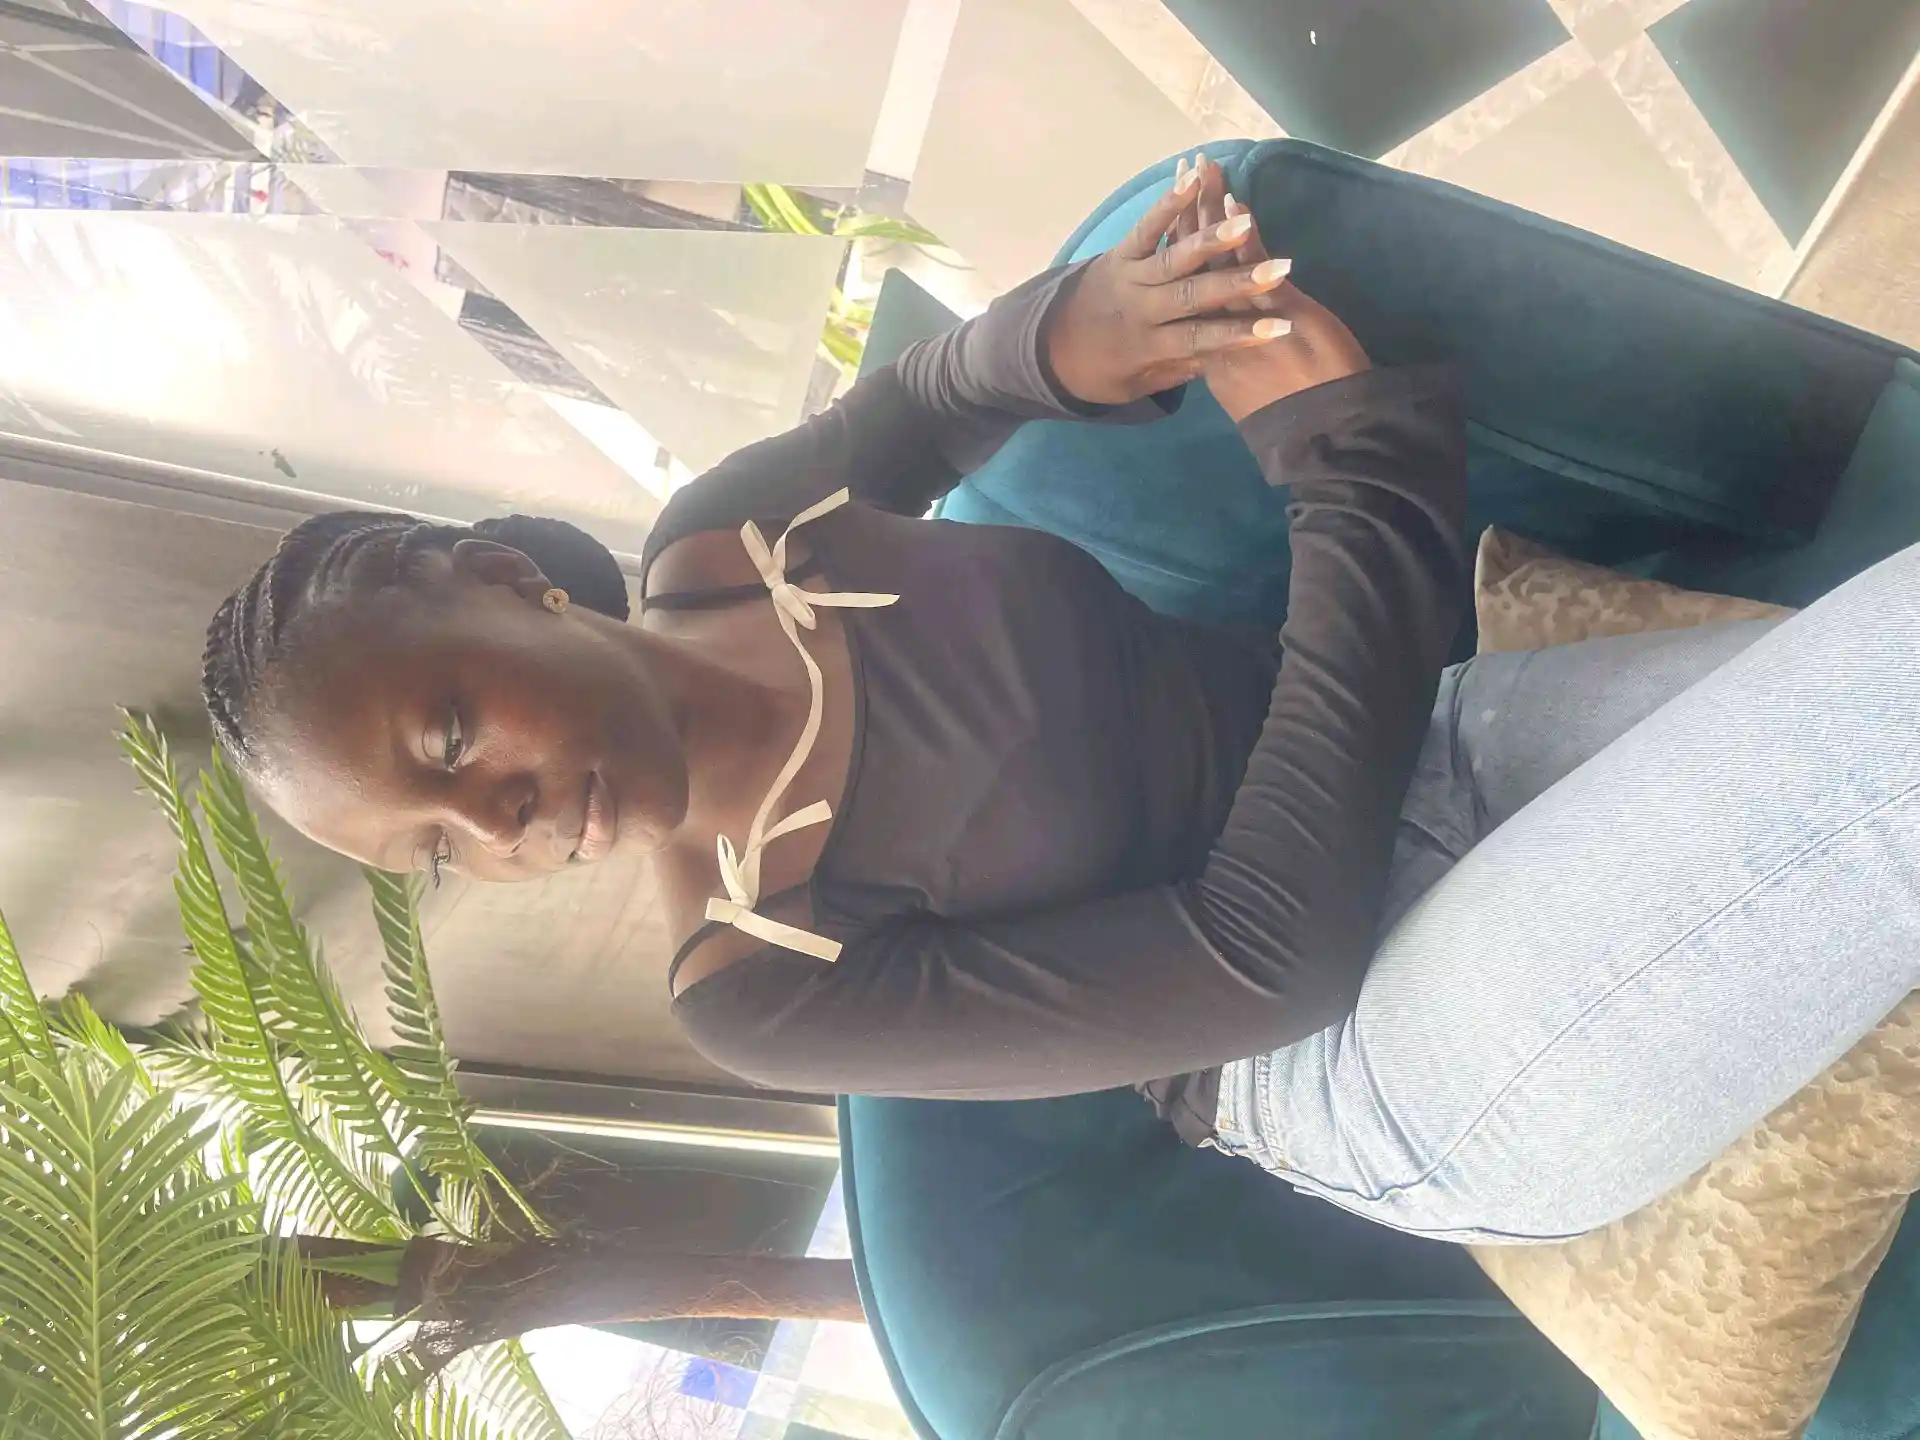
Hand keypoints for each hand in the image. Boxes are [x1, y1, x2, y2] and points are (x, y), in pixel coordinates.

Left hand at [1044, 160, 1297, 406]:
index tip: (1280, 330)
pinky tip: (1191, 178)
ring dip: (1210, 238)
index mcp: (1147, 346)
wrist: (1042, 347)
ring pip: (1174, 256)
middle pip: (1194, 294)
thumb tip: (1222, 357)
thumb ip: (1176, 370)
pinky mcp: (1119, 251)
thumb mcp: (1134, 386)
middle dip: (1238, 282)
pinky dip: (1168, 203)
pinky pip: (1145, 226)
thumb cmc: (1099, 372)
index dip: (1239, 335)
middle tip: (1279, 268)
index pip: (1200, 340)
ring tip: (1242, 217)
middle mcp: (1141, 309)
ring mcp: (1130, 275)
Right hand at [1178, 158, 1372, 423]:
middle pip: (1190, 262)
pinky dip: (1241, 228)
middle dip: (1188, 214)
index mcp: (1206, 349)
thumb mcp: (1247, 397)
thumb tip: (1218, 355)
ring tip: (1204, 169)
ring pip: (1214, 254)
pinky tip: (1235, 197)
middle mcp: (1213, 325)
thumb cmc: (1291, 420)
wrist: (1319, 432)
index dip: (1176, 251)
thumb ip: (1232, 369)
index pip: (1183, 293)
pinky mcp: (1274, 305)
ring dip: (1211, 208)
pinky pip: (1250, 258)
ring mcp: (1243, 313)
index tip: (1168, 220)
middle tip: (1184, 170)